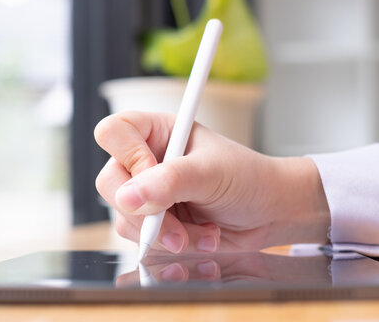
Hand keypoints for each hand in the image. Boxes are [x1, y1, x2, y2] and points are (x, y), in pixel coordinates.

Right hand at [94, 111, 329, 254]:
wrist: (268, 213)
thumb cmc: (247, 178)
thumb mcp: (212, 173)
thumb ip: (170, 181)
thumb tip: (128, 196)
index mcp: (158, 132)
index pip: (114, 132)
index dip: (127, 156)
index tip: (154, 175)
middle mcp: (146, 160)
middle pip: (110, 181)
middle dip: (145, 211)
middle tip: (176, 225)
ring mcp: (147, 193)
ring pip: (125, 217)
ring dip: (164, 234)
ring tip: (203, 232)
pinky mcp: (153, 222)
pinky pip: (141, 239)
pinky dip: (170, 246)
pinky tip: (201, 238)